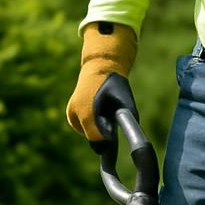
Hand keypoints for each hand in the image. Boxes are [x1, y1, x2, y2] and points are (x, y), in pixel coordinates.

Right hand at [66, 22, 137, 141]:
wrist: (98, 66)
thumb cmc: (114, 83)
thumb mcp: (125, 99)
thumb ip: (128, 117)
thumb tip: (134, 135)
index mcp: (86, 111)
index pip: (97, 137)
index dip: (108, 138)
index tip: (114, 133)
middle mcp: (75, 113)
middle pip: (92, 137)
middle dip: (103, 133)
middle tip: (110, 121)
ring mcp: (71, 114)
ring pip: (87, 133)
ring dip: (96, 129)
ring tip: (103, 112)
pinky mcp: (70, 115)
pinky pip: (82, 128)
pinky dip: (90, 125)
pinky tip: (96, 112)